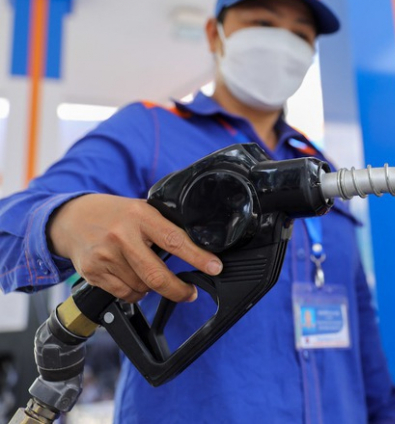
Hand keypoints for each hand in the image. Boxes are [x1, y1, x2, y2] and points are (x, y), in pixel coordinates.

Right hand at [48, 194, 222, 302]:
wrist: (70, 219)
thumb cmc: (114, 214)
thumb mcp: (141, 209)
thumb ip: (163, 226)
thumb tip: (197, 248)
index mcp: (140, 215)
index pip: (175, 240)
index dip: (198, 257)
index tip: (215, 267)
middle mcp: (122, 236)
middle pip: (157, 275)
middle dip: (179, 290)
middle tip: (190, 293)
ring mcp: (105, 256)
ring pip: (142, 287)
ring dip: (153, 288)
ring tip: (149, 274)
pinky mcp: (94, 273)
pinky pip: (125, 294)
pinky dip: (136, 293)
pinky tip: (133, 279)